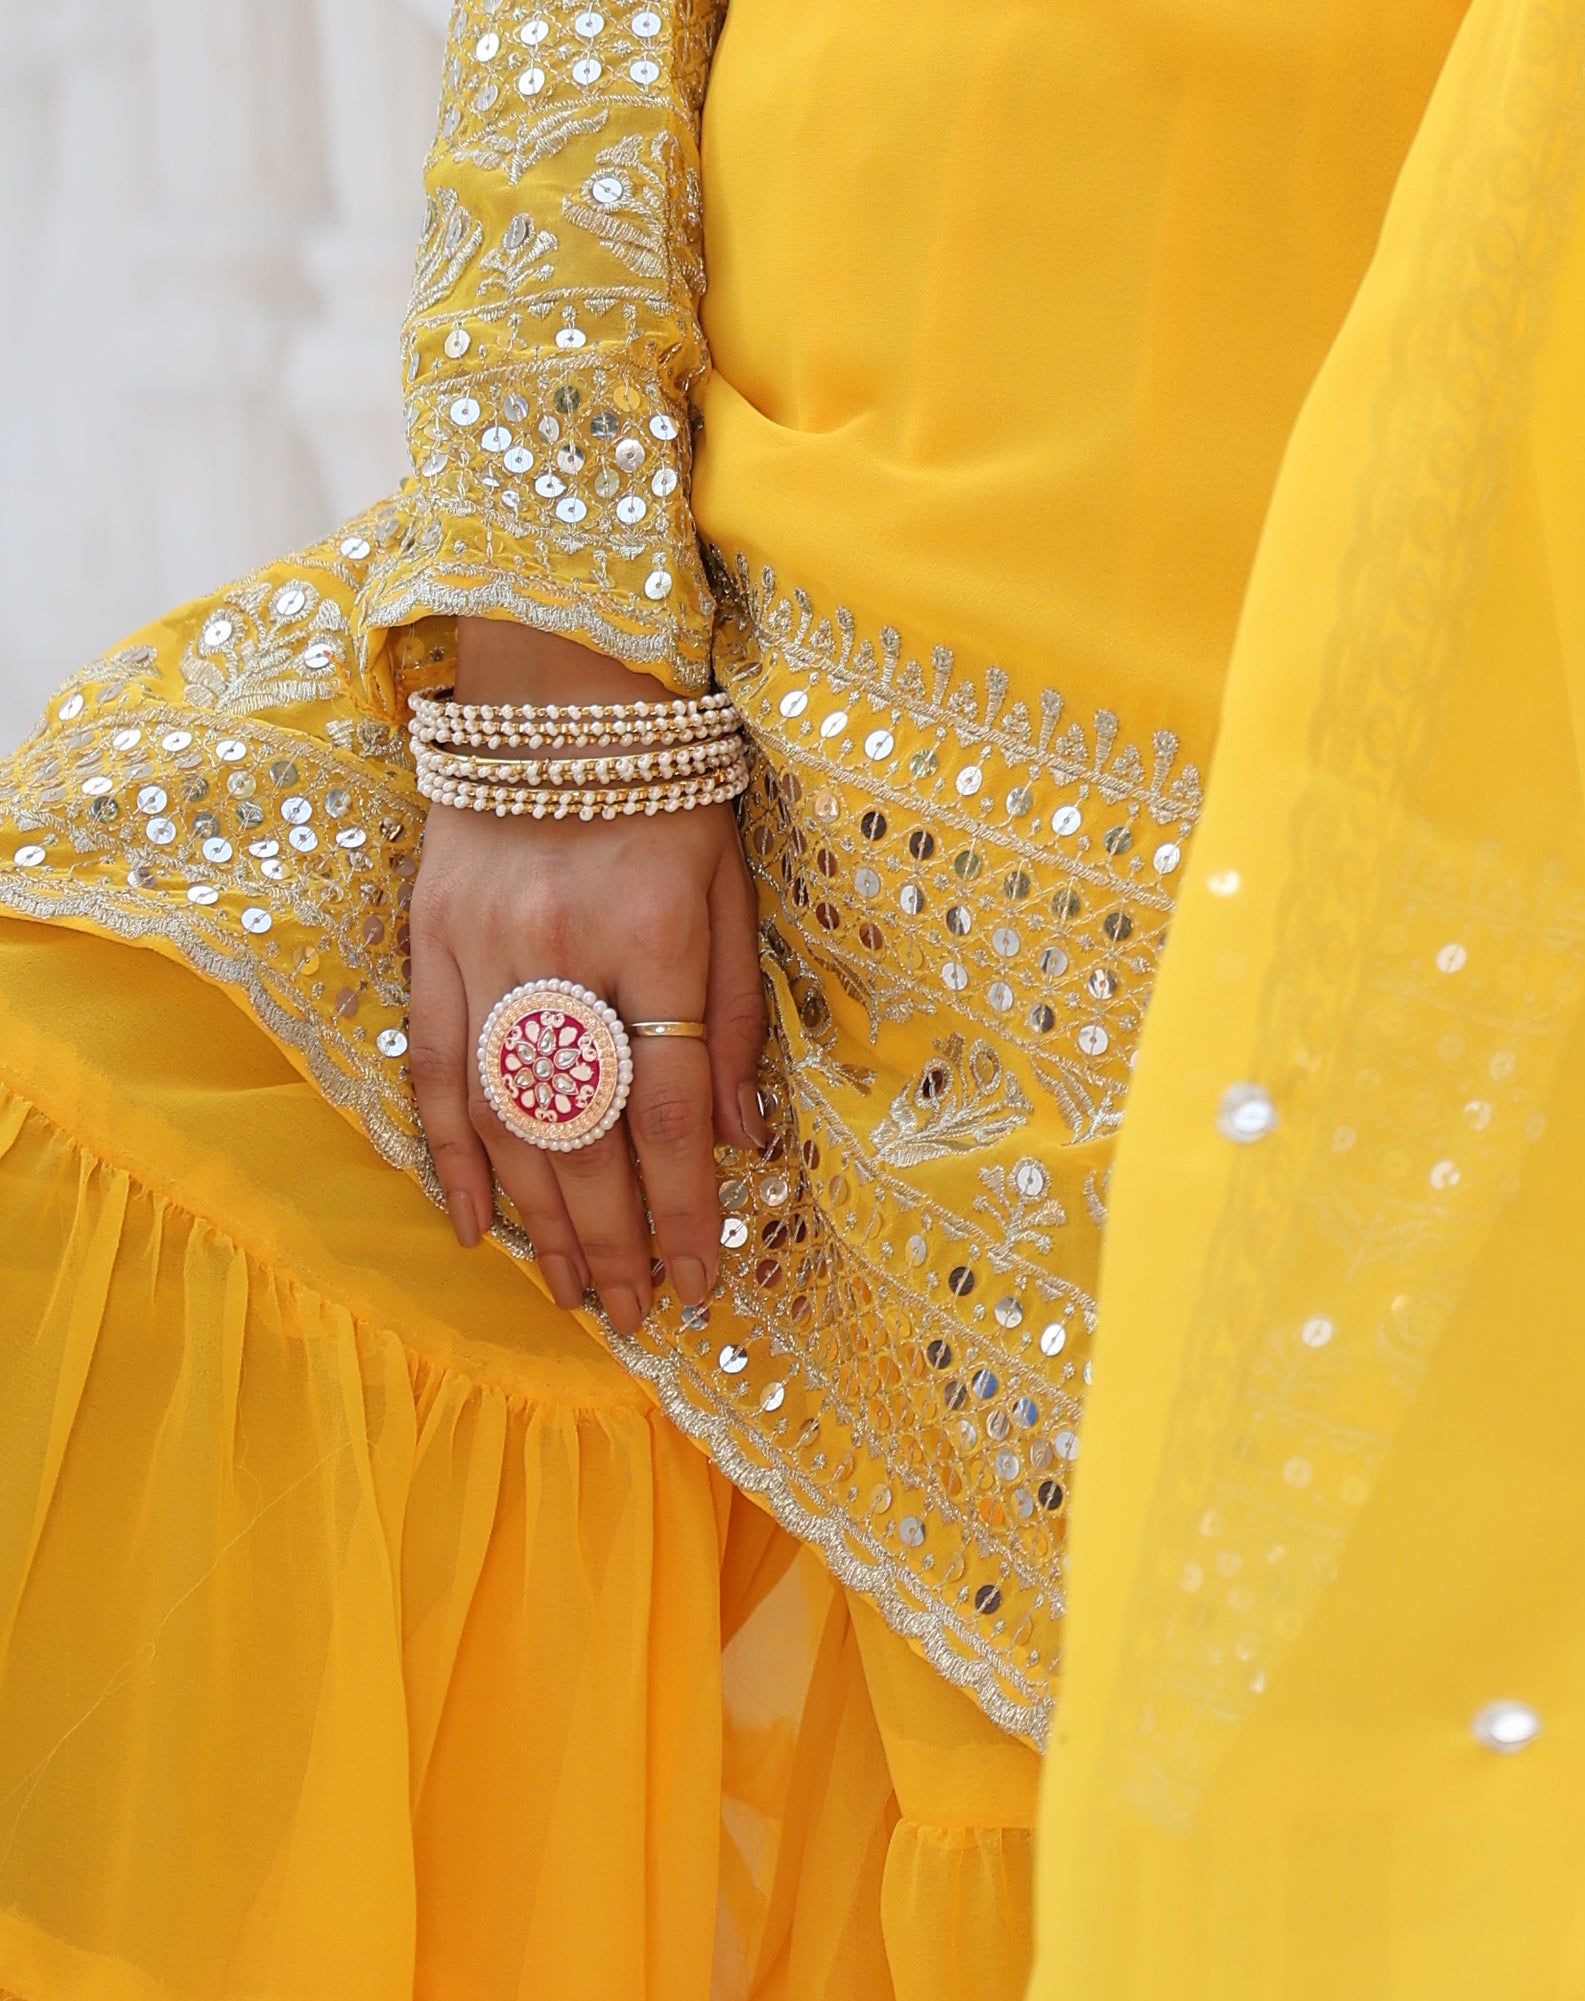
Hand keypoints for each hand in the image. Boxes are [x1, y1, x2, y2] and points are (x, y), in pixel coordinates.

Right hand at [408, 623, 768, 1327]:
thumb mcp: (733, 883)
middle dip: (615, 1237)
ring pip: (507, 1119)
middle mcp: (563, 948)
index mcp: (656, 930)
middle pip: (585, 1131)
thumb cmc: (672, 784)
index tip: (703, 1278)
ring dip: (542, 1220)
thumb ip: (733, 1013)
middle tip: (636, 1313)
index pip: (671, 1103)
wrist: (558, 687)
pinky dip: (453, 1157)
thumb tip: (739, 1138)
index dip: (687, 1204)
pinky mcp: (429, 942)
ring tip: (574, 1294)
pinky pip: (437, 1071)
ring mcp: (483, 948)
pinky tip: (479, 1227)